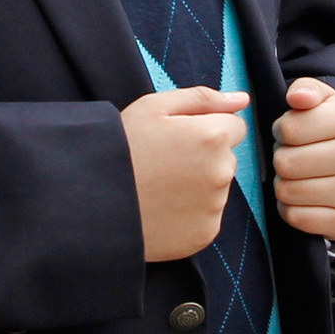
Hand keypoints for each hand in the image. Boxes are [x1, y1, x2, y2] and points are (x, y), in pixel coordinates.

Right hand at [120, 86, 246, 260]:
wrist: (92, 202)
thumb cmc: (122, 147)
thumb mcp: (154, 107)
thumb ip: (203, 98)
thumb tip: (242, 99)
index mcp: (212, 137)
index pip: (235, 127)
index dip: (207, 128)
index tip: (180, 137)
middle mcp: (221, 173)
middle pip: (227, 158)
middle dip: (205, 157)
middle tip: (166, 162)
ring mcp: (214, 207)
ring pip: (217, 188)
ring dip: (198, 185)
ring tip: (161, 186)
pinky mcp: (204, 235)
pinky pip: (207, 216)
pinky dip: (191, 213)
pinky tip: (163, 207)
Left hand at [271, 77, 334, 240]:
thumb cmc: (331, 129)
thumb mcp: (323, 100)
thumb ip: (306, 89)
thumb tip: (297, 97)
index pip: (288, 129)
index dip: (282, 130)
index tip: (293, 133)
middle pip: (285, 162)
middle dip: (282, 157)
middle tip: (296, 155)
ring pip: (287, 191)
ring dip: (284, 184)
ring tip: (300, 175)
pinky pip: (295, 216)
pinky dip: (291, 208)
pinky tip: (304, 197)